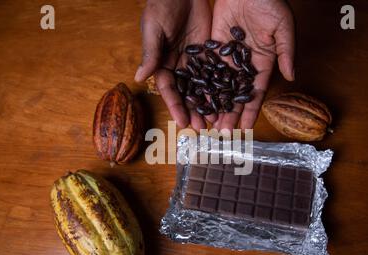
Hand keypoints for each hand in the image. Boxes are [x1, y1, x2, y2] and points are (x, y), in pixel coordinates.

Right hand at [135, 0, 214, 129]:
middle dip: (194, 111)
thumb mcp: (153, 29)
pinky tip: (226, 100)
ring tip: (216, 121)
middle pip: (186, 93)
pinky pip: (215, 73)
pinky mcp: (208, 53)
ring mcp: (194, 61)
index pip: (169, 90)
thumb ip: (151, 54)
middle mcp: (178, 66)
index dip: (175, 106)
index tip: (182, 122)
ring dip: (208, 104)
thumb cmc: (161, 5)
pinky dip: (220, 87)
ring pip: (202, 87)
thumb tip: (141, 78)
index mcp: (161, 64)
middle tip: (203, 128)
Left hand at [211, 0, 294, 129]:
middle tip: (222, 132)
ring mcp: (227, 56)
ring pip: (219, 86)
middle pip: (235, 94)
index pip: (255, 92)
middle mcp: (244, 64)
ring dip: (214, 104)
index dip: (251, 111)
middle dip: (229, 113)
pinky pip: (207, 69)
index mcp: (262, 62)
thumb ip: (286, 52)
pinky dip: (202, 85)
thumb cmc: (270, 1)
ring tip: (207, 122)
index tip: (245, 129)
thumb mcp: (283, 26)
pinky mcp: (213, 46)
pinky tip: (196, 100)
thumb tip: (291, 76)